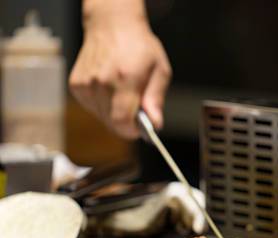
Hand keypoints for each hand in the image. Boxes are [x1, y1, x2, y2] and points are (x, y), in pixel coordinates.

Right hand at [69, 6, 170, 138]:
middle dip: (126, 122)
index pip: (122, 121)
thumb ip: (156, 100)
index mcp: (125, 79)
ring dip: (114, 113)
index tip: (140, 128)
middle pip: (112, 122)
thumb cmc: (140, 47)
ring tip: (123, 93)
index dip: (132, 130)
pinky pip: (92, 108)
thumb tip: (154, 124)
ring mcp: (85, 84)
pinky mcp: (76, 85)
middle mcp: (101, 82)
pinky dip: (103, 105)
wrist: (112, 25)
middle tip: (136, 107)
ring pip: (101, 117)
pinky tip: (110, 88)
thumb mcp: (160, 71)